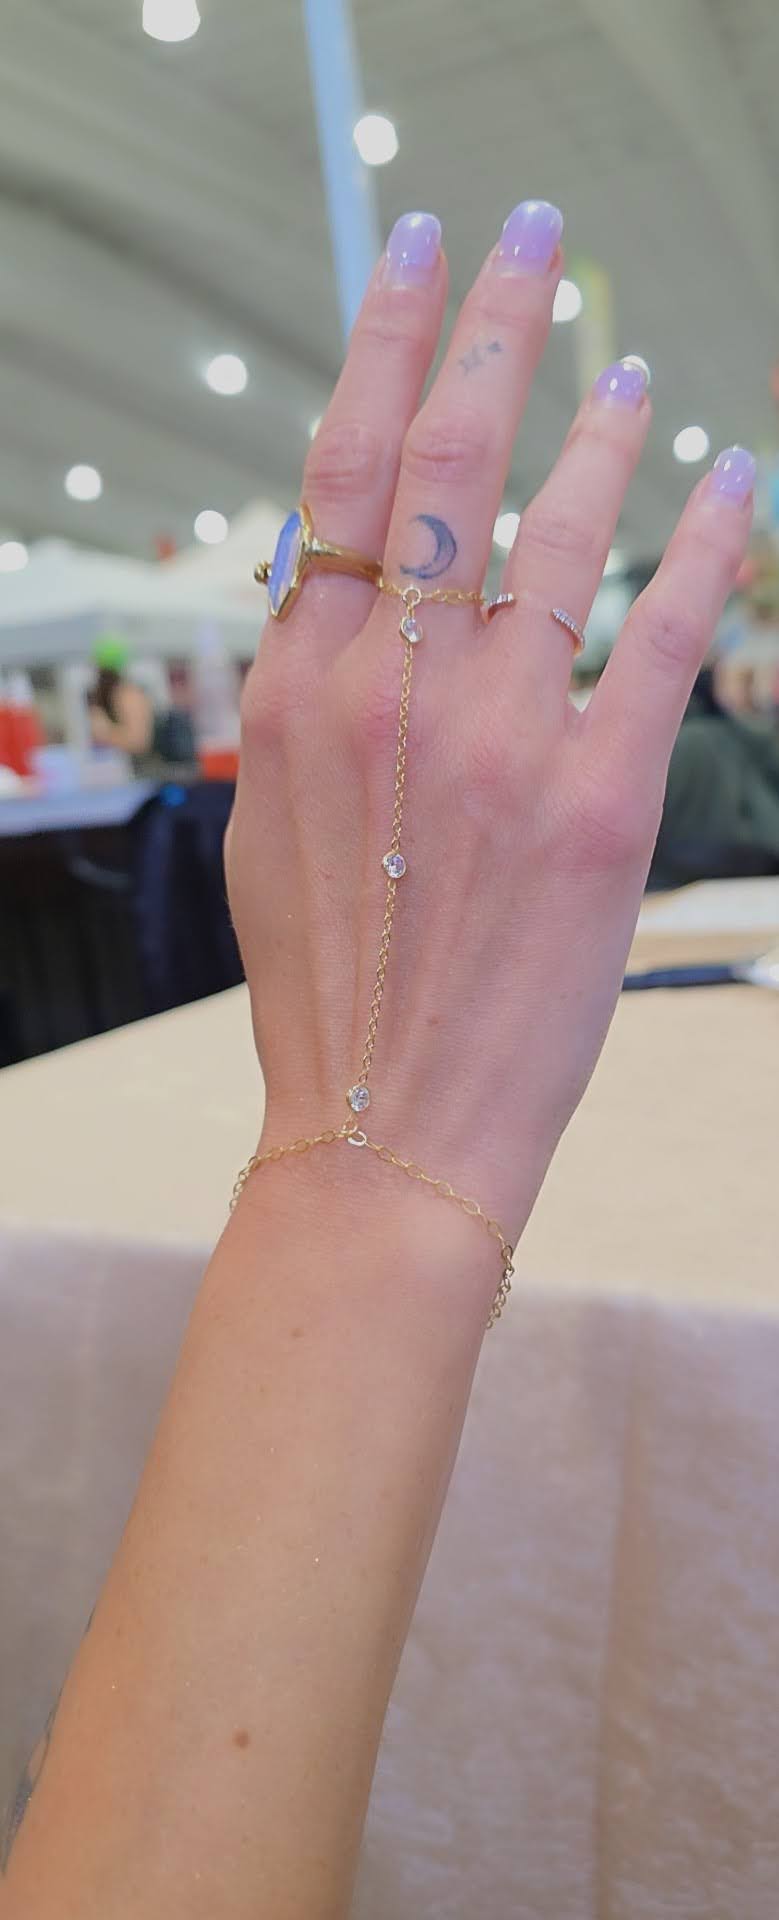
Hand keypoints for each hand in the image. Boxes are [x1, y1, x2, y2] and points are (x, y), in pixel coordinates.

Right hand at [227, 201, 753, 1237]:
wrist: (385, 1122)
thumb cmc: (328, 985)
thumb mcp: (275, 824)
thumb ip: (309, 700)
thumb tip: (340, 604)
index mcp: (305, 689)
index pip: (345, 471)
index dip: (390, 344)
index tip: (423, 257)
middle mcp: (397, 689)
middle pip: (450, 460)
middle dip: (495, 327)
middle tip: (533, 242)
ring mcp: (502, 738)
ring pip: (562, 531)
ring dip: (604, 431)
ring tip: (632, 373)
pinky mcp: (601, 798)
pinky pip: (662, 633)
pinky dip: (705, 545)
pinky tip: (731, 484)